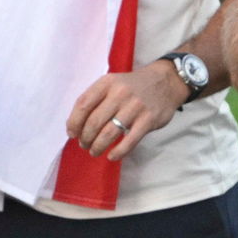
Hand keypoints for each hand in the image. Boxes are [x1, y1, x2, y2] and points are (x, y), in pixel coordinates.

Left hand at [65, 63, 187, 160]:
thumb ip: (95, 98)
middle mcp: (119, 93)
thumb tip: (75, 124)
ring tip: (94, 151)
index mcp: (106, 83)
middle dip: (85, 137)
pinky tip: (112, 156)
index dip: (74, 122)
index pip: (83, 104)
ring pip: (109, 133)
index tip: (71, 134)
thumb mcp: (112, 83)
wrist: (165, 81)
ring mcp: (135, 107)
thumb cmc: (132, 86)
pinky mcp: (148, 120)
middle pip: (94, 122)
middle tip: (84, 144)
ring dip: (98, 146)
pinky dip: (118, 152)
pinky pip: (129, 141)